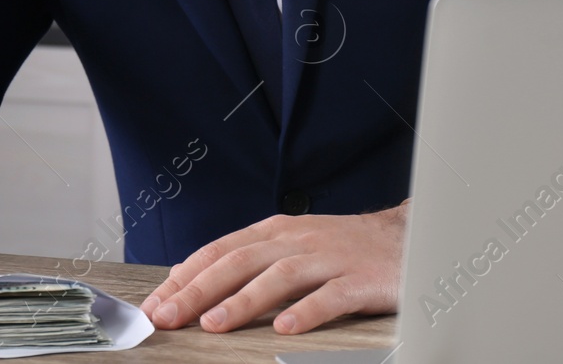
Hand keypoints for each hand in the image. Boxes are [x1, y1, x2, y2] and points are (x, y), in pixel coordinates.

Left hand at [140, 203, 408, 334]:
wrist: (408, 238)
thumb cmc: (343, 248)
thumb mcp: (288, 245)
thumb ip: (242, 259)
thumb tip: (187, 274)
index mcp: (276, 232)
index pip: (219, 251)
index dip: (184, 277)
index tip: (154, 303)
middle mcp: (297, 240)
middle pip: (239, 261)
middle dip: (198, 289)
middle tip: (167, 316)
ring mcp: (330, 258)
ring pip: (279, 276)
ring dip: (243, 300)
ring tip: (213, 324)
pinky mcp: (361, 280)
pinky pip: (331, 297)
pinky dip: (307, 311)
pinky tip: (286, 329)